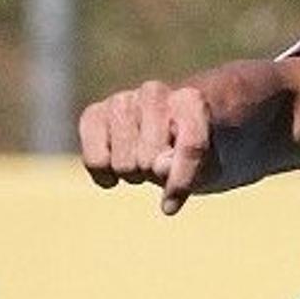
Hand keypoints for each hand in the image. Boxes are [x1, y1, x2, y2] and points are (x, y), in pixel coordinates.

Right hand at [77, 79, 220, 214]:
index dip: (183, 180)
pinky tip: (114, 164)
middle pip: (150, 161)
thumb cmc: (189, 155)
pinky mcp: (93, 114)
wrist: (164, 135)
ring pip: (123, 164)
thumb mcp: (205, 170)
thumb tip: (159, 167)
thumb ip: (194, 170)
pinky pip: (96, 161)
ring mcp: (122, 100)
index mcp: (190, 101)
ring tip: (140, 160)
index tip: (172, 205)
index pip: (190, 146)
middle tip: (159, 165)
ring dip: (132, 175)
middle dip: (154, 175)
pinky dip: (104, 175)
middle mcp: (154, 93)